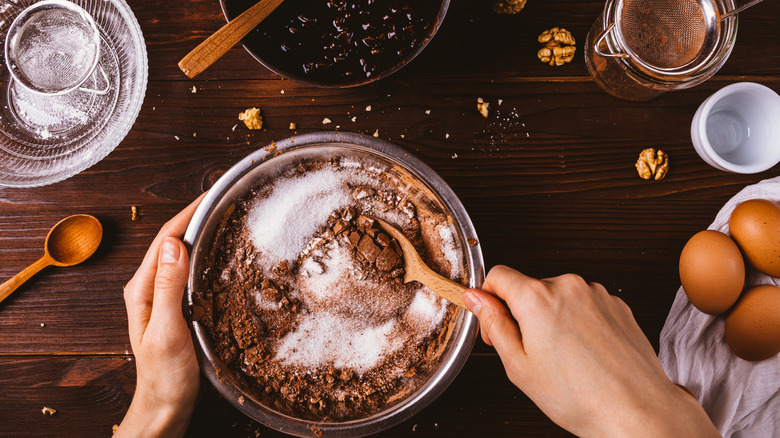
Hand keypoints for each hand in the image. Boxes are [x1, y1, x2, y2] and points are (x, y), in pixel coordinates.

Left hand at [115, 194, 204, 437]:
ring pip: (183, 254)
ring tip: (228, 217)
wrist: (165, 406)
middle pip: (174, 241)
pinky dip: (207, 255)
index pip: (166, 238)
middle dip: (197, 216)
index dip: (189, 213)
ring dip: (202, 233)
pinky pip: (191, 271)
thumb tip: (176, 244)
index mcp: (142, 288)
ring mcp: (163, 296)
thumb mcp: (167, 330)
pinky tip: (224, 254)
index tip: (213, 194)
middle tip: (227, 199)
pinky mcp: (177, 306)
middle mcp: (150, 287)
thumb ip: (168, 287)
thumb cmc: (164, 376)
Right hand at [463, 266, 719, 437]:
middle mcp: (568, 286)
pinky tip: (585, 354)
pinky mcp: (617, 304)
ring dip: (553, 318)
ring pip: (558, 297)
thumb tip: (477, 299)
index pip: (498, 275)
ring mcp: (596, 293)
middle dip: (523, 314)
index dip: (489, 299)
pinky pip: (585, 305)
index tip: (493, 320)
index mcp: (537, 297)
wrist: (636, 410)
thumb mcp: (518, 365)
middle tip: (530, 353)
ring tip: (564, 359)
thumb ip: (493, 324)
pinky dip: (579, 323)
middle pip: (529, 288)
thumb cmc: (580, 396)